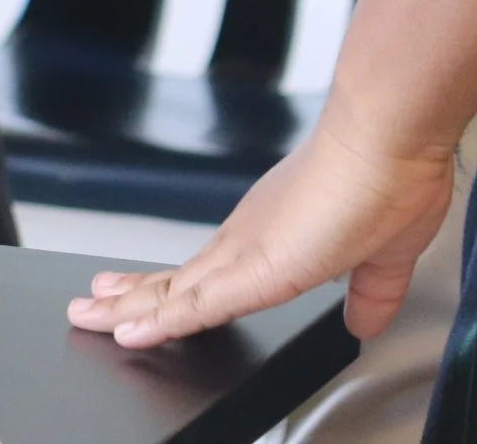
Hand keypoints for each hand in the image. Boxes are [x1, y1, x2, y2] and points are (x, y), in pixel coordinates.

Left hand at [66, 119, 456, 346]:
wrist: (385, 144)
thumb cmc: (388, 181)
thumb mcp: (383, 257)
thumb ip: (370, 293)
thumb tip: (363, 321)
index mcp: (273, 239)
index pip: (211, 273)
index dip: (174, 289)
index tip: (142, 296)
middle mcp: (246, 240)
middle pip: (177, 279)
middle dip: (132, 295)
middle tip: (91, 304)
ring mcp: (243, 252)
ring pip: (172, 291)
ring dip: (129, 308)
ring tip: (87, 317)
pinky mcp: (252, 270)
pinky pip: (193, 305)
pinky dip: (159, 321)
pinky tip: (129, 332)